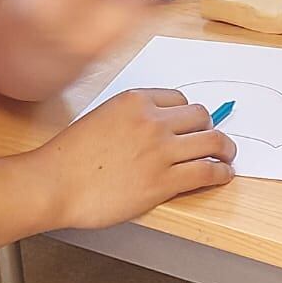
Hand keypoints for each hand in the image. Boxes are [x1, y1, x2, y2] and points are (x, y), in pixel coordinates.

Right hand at [38, 89, 235, 229]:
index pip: (179, 99)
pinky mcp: (164, 181)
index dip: (188, 115)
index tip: (191, 126)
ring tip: (227, 157)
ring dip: (226, 150)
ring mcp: (161, 151)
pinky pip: (207, 172)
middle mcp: (153, 120)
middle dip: (209, 128)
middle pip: (202, 116)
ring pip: (213, 141)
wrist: (54, 183)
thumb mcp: (101, 118)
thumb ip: (131, 119)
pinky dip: (221, 174)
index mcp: (135, 100)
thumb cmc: (68, 157)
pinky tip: (223, 176)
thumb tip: (155, 129)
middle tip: (213, 141)